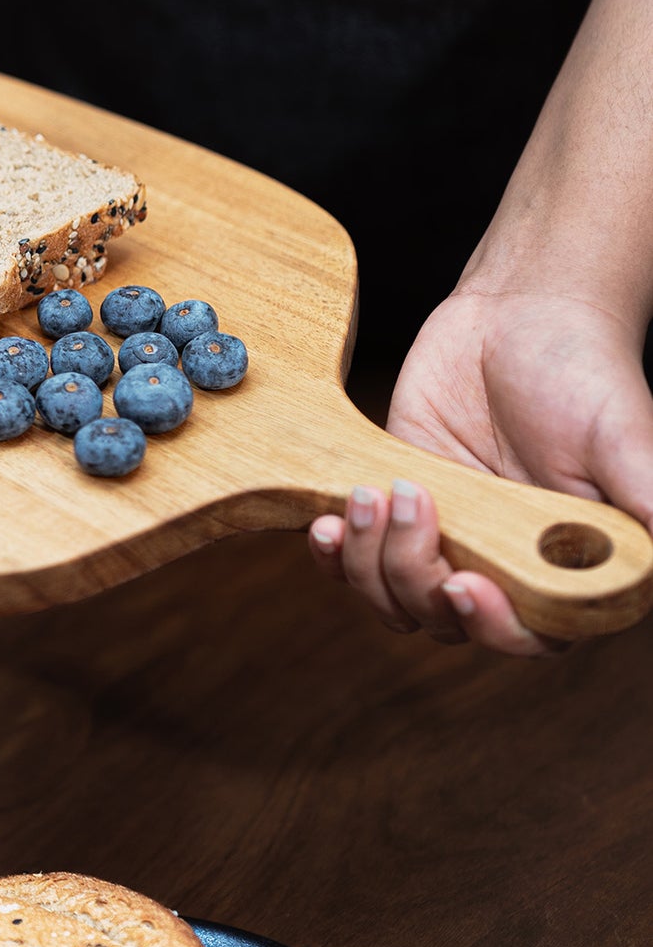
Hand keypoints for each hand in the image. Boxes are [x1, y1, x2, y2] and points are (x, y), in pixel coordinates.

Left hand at [308, 289, 652, 654]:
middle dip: (413, 578)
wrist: (520, 311)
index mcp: (564, 568)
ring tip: (367, 495)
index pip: (528, 635)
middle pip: (447, 622)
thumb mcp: (626, 436)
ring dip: (368, 561)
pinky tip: (326, 523)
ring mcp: (446, 539)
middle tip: (411, 502)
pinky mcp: (396, 509)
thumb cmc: (586, 371)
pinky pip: (355, 560)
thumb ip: (648, 501)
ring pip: (393, 599)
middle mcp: (502, 564)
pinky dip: (334, 554)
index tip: (462, 584)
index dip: (491, 626)